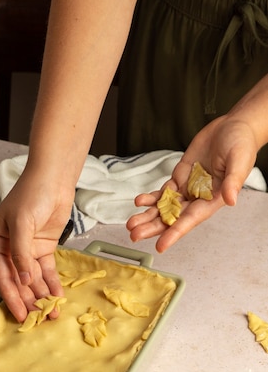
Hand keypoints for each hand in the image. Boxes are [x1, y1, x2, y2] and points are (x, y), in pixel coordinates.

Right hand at [0, 167, 73, 321]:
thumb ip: (21, 253)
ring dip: (41, 295)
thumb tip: (23, 280)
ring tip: (51, 313)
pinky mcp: (43, 248)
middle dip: (28, 300)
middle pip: (17, 281)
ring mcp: (28, 249)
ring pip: (33, 278)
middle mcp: (10, 248)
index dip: (10, 296)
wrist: (54, 178)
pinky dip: (52, 283)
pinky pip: (47, 271)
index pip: (1, 275)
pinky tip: (57, 297)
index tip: (19, 314)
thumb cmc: (31, 194)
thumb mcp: (22, 223)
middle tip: (38, 319)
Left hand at [127, 115, 258, 251]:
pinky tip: (139, 201)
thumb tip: (231, 200)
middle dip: (153, 227)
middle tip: (135, 235)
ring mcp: (187, 189)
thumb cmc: (241, 144)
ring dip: (147, 216)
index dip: (175, 233)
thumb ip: (234, 181)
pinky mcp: (179, 177)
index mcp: (213, 200)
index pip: (190, 220)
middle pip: (172, 218)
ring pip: (164, 207)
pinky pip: (163, 192)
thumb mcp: (240, 161)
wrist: (233, 127)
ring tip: (131, 223)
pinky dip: (151, 198)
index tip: (161, 244)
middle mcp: (198, 198)